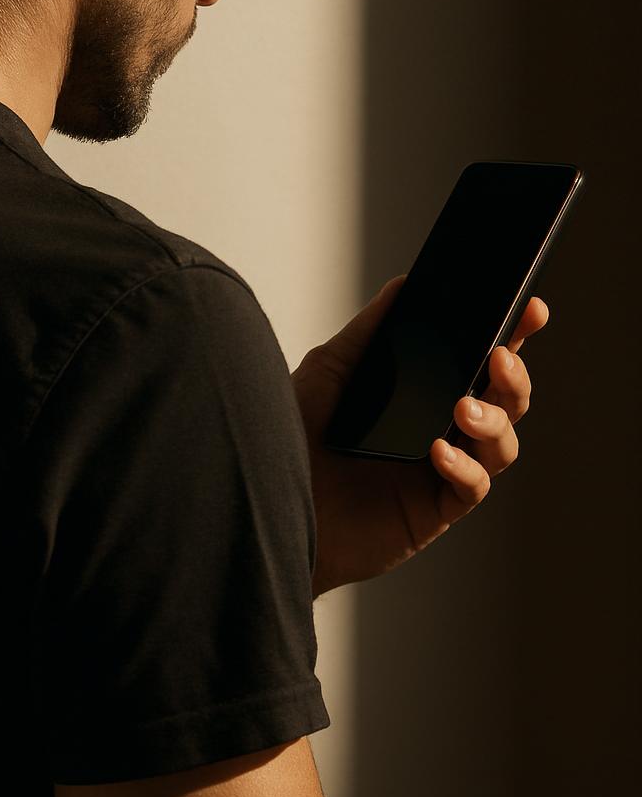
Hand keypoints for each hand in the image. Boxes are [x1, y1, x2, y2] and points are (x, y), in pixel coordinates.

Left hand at [291, 276, 549, 596]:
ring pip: (501, 445)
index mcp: (424, 393)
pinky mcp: (432, 511)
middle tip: (500, 356)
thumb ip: (370, 331)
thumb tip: (405, 285)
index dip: (513, 334)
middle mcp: (441, 429)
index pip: (479, 359)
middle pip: (504, 400)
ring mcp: (441, 471)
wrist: (265, 499)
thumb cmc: (291, 437)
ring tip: (462, 408)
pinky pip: (471, 488)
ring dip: (493, 421)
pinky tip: (438, 450)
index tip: (530, 307)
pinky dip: (464, 467)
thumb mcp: (329, 371)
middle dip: (513, 375)